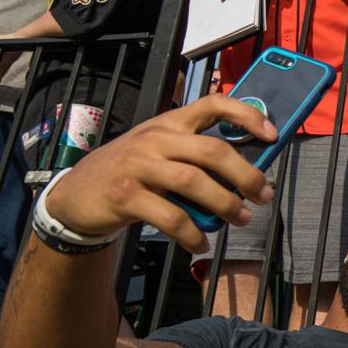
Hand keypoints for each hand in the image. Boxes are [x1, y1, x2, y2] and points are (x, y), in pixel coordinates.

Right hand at [43, 95, 277, 253]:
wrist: (75, 195)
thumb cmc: (130, 172)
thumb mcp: (159, 151)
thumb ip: (194, 155)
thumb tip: (246, 173)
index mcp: (169, 122)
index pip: (213, 104)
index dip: (247, 115)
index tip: (272, 134)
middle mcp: (155, 138)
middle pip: (212, 150)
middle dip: (245, 174)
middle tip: (262, 194)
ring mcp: (138, 166)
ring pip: (194, 182)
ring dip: (225, 204)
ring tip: (240, 219)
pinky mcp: (125, 195)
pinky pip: (170, 216)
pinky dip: (192, 234)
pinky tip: (201, 244)